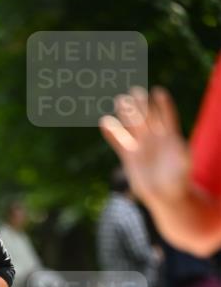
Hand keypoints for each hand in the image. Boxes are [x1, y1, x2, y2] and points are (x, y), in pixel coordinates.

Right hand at [99, 86, 190, 206]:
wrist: (166, 195)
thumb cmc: (179, 179)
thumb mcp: (182, 162)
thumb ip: (177, 149)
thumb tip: (174, 139)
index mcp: (169, 136)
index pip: (165, 115)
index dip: (162, 104)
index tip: (158, 92)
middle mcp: (154, 138)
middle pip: (146, 117)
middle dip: (141, 104)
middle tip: (134, 91)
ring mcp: (140, 146)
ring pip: (132, 126)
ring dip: (126, 114)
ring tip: (119, 100)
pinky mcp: (129, 156)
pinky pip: (119, 142)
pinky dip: (112, 133)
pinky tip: (104, 122)